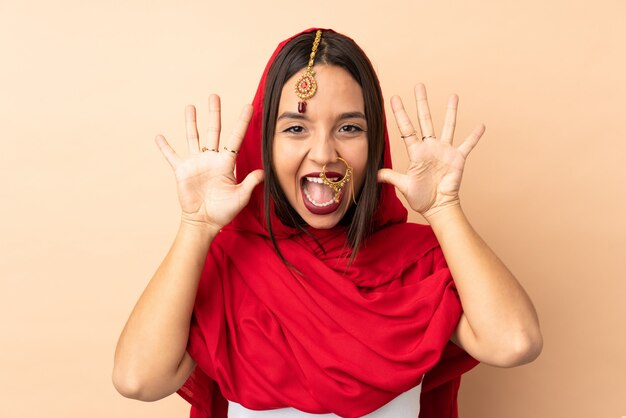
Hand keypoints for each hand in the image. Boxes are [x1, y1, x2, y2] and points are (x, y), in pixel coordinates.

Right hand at [155, 95, 263, 230]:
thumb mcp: (240, 197)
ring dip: (191, 122)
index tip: (249, 106)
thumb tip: (263, 172)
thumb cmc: (224, 211)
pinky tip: (159, 137)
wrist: (204, 222)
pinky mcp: (182, 170)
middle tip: (214, 96)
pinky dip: (165, 147)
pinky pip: (171, 156)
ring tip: (191, 107)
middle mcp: (211, 158)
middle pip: (213, 131)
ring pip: (193, 137)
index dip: (242, 122)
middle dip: (214, 113)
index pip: (236, 138)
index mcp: (227, 162)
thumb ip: (250, 183)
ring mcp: (196, 163)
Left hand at [378, 84, 484, 218]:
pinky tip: (481, 125)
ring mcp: (444, 151)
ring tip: (453, 96)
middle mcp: (430, 147)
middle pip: (425, 120)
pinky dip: (474, 136)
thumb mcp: (404, 186)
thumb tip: (374, 174)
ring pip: (448, 126)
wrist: (438, 207)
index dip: (400, 114)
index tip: (395, 98)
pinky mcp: (458, 159)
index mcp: (416, 152)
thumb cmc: (421, 198)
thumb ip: (390, 177)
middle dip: (421, 103)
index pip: (406, 129)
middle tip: (419, 86)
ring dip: (451, 112)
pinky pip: (467, 145)